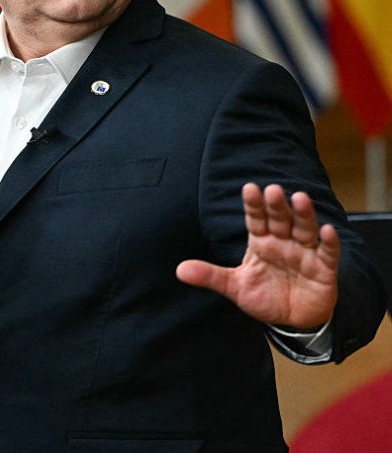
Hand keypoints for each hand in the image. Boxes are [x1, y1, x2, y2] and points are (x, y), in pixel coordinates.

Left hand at [176, 183, 338, 329]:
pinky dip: (329, 243)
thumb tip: (179, 271)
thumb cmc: (264, 296)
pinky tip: (327, 231)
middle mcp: (283, 242)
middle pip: (279, 220)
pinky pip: (327, 254)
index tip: (249, 188)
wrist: (291, 320)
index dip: (253, 205)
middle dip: (276, 206)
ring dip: (303, 215)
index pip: (256, 219)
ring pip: (304, 230)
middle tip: (272, 190)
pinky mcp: (323, 270)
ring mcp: (304, 254)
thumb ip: (210, 276)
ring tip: (300, 198)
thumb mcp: (234, 287)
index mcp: (260, 242)